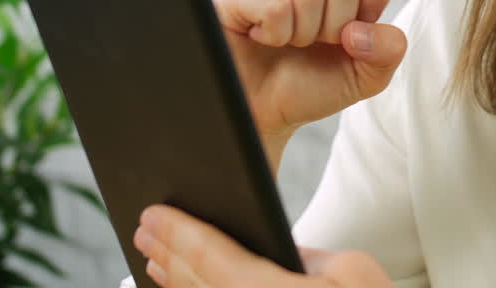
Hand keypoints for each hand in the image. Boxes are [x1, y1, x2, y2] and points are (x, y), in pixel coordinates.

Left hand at [134, 205, 392, 286]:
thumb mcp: (352, 270)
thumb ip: (305, 255)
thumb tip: (272, 246)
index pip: (212, 257)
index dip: (179, 232)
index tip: (153, 214)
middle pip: (196, 283)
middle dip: (167, 252)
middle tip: (144, 227)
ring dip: (172, 279)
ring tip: (154, 257)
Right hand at [210, 0, 406, 144]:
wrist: (265, 114)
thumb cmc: (311, 85)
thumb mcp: (366, 75)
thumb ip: (388, 50)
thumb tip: (361, 30)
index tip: (356, 27)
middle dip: (336, 26)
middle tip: (314, 43)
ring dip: (303, 34)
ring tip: (287, 42)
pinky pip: (273, 6)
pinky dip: (275, 35)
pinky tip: (262, 38)